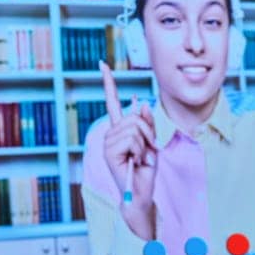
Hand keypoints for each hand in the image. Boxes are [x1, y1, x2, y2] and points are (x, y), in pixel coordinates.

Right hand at [100, 62, 157, 237]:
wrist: (140, 191)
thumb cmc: (146, 168)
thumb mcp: (152, 141)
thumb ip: (147, 122)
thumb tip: (143, 101)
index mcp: (119, 129)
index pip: (112, 101)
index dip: (109, 83)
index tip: (102, 64)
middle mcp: (110, 133)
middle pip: (134, 117)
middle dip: (148, 132)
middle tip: (145, 150)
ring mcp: (108, 142)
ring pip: (135, 128)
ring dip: (145, 143)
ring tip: (139, 157)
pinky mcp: (109, 151)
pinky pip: (132, 139)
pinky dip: (140, 150)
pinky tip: (134, 161)